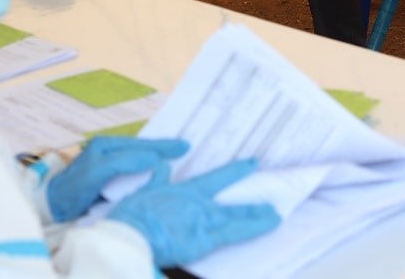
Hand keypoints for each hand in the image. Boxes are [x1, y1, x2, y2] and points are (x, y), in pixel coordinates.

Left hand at [46, 136, 187, 221]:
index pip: (141, 144)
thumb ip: (124, 163)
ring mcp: (109, 162)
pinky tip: (158, 166)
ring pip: (139, 155)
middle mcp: (108, 150)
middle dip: (163, 146)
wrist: (53, 206)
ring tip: (177, 151)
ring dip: (157, 154)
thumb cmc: (72, 189)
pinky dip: (148, 163)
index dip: (162, 146)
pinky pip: (133, 165)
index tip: (183, 147)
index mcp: (106, 145)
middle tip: (185, 145)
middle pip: (142, 146)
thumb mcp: (97, 173)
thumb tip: (152, 159)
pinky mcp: (109, 175)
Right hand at [108, 160, 280, 267]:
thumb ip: (156, 180)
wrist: (130, 236)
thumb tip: (163, 165)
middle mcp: (198, 204)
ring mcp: (203, 222)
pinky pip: (235, 234)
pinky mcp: (204, 240)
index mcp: (183, 192)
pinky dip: (254, 228)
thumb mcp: (142, 193)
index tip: (250, 164)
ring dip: (257, 215)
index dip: (234, 171)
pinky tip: (270, 225)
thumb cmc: (132, 218)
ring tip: (275, 214)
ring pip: (237, 218)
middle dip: (249, 198)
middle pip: (230, 200)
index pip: (214, 179)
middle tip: (271, 193)